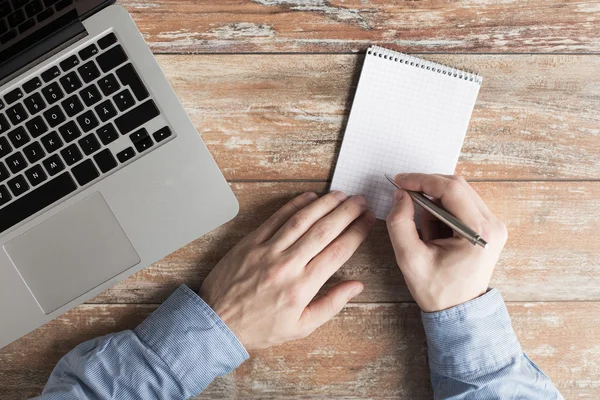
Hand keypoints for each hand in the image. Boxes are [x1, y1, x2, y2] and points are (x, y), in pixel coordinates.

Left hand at [199, 191, 374, 349]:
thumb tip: (356, 286)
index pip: (338, 251)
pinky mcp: (251, 242)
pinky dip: (294, 205)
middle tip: (361, 201)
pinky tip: (309, 197)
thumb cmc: (260, 328)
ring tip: (341, 195)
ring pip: (302, 220)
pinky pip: (276, 218)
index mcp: (302, 287)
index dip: (357, 232)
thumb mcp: (300, 327)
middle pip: (324, 230)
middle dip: (347, 212)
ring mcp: (268, 250)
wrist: (217, 323)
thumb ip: (330, 305)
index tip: (368, 221)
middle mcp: (287, 264)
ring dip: (325, 204)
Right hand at [386, 174, 507, 311]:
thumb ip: (400, 223)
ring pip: (459, 193)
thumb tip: (401, 194)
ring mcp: (493, 225)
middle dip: (427, 188)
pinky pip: (462, 204)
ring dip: (434, 201)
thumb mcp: (409, 258)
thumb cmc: (437, 290)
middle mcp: (493, 225)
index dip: (422, 180)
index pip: (451, 190)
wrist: (459, 312)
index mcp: (479, 232)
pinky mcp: (488, 228)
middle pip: (457, 187)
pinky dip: (442, 209)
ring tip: (423, 228)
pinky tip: (433, 230)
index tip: (400, 181)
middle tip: (403, 197)